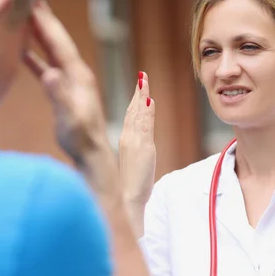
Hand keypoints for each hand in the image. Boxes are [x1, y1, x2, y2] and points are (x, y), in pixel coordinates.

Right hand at [23, 1, 112, 183]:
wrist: (91, 153)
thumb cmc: (80, 138)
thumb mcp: (69, 116)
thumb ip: (59, 94)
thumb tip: (48, 73)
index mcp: (78, 76)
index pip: (60, 44)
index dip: (47, 24)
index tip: (34, 3)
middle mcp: (76, 74)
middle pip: (58, 41)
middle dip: (45, 20)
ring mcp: (71, 82)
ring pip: (52, 51)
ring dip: (40, 34)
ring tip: (26, 17)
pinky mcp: (64, 91)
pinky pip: (47, 66)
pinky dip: (35, 56)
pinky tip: (22, 52)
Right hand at [119, 71, 155, 235]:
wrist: (127, 198)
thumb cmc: (129, 186)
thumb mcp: (134, 163)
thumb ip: (138, 149)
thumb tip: (141, 142)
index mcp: (125, 141)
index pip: (130, 116)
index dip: (134, 101)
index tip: (138, 88)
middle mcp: (128, 138)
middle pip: (133, 111)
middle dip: (138, 93)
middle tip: (142, 77)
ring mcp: (135, 141)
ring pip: (138, 114)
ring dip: (142, 96)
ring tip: (144, 81)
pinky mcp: (143, 147)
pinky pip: (145, 125)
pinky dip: (147, 111)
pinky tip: (150, 100)